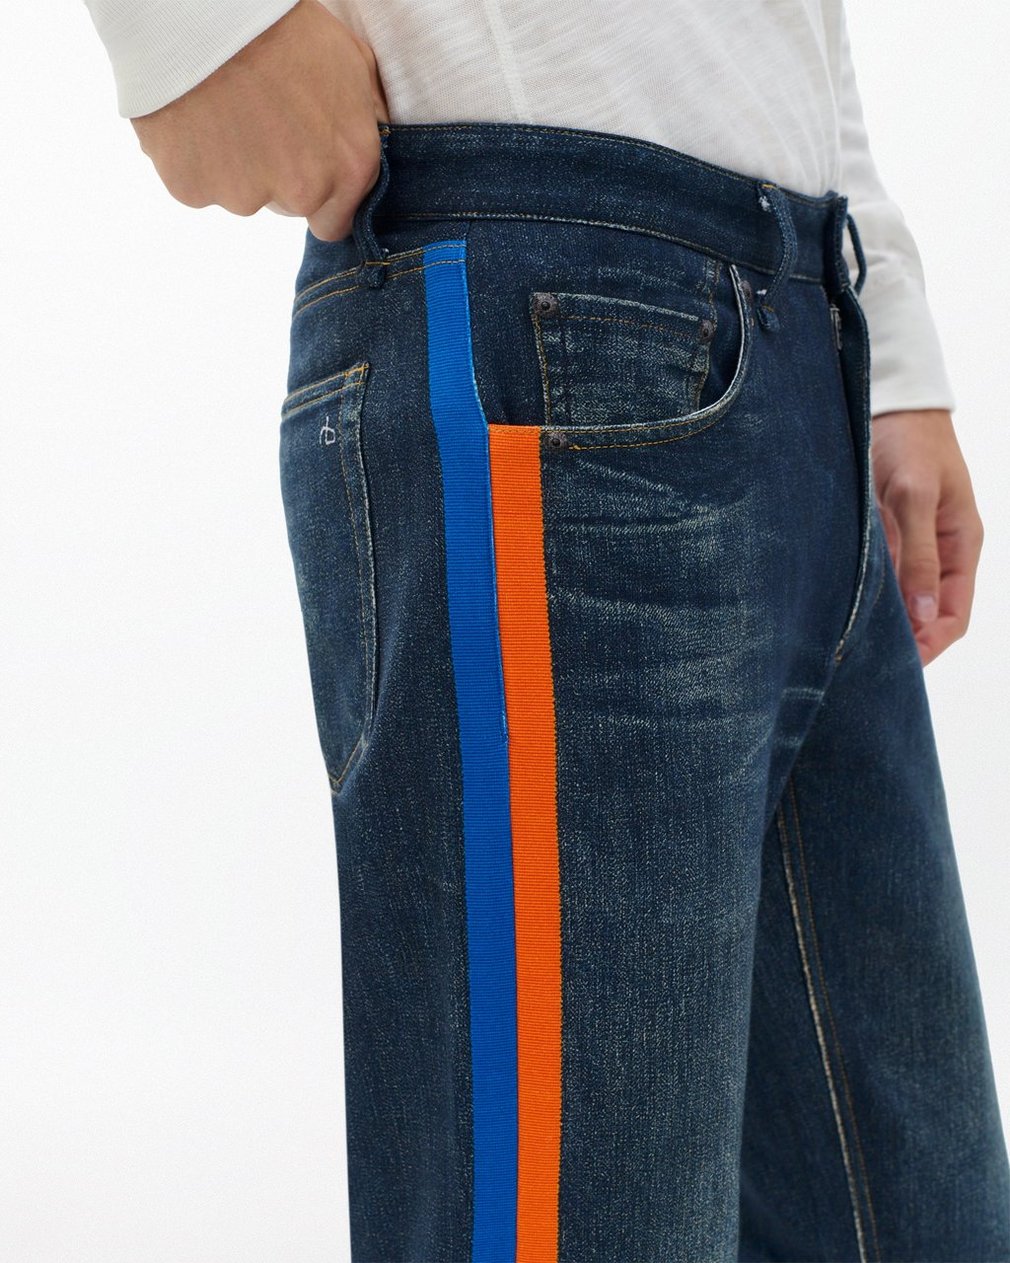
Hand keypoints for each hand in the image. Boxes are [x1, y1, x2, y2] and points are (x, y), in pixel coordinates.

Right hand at [130, 0, 389, 240]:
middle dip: (278, 175)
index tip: (305, 166)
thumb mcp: (353, 63)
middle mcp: (304, 193)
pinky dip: (197, 159)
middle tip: (263, 120)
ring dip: (236, 166)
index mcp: (349, 168)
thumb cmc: (284, 30)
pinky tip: (198, 118)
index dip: (320, 197)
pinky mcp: (194, 189)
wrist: (207, 17)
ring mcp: (246, 197)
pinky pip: (198, 183)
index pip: (335, 223)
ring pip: (242, 196)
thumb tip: (370, 141)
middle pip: (290, 207)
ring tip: (228, 110)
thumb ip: (366, 120)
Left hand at [870, 408, 983, 666]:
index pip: (953, 616)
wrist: (890, 400)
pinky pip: (877, 576)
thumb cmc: (909, 441)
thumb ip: (918, 555)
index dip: (931, 645)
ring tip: (846, 642)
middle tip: (863, 663)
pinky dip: (863, 593)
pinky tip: (837, 605)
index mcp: (961, 546)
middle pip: (925, 614)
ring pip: (899, 598)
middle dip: (903, 641)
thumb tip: (923, 615)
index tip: (900, 666)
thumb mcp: (915, 497)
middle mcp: (937, 552)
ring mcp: (909, 544)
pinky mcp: (882, 534)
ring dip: (881, 619)